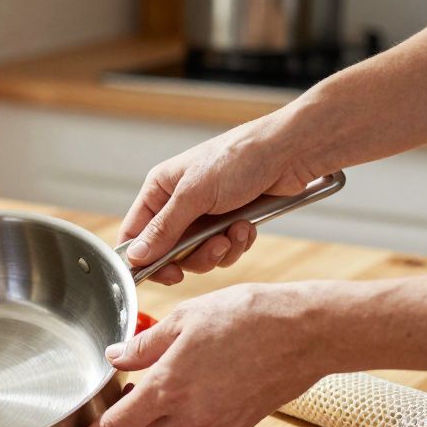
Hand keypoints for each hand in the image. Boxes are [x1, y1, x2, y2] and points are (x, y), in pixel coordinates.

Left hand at [56, 283, 328, 426]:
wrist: (308, 332)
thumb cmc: (250, 317)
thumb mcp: (184, 319)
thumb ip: (144, 344)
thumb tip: (115, 357)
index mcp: (168, 388)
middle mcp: (190, 415)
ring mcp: (217, 424)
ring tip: (133, 409)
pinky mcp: (238, 424)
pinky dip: (180, 420)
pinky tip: (180, 398)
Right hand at [122, 114, 319, 284]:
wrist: (291, 152)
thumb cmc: (240, 157)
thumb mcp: (194, 195)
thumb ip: (163, 229)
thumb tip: (135, 256)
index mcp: (160, 189)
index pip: (134, 233)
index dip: (143, 258)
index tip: (163, 274)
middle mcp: (178, 204)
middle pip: (168, 252)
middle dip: (193, 255)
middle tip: (212, 248)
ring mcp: (204, 215)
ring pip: (198, 256)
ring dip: (219, 250)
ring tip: (235, 231)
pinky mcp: (229, 222)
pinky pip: (223, 250)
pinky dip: (237, 244)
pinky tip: (247, 226)